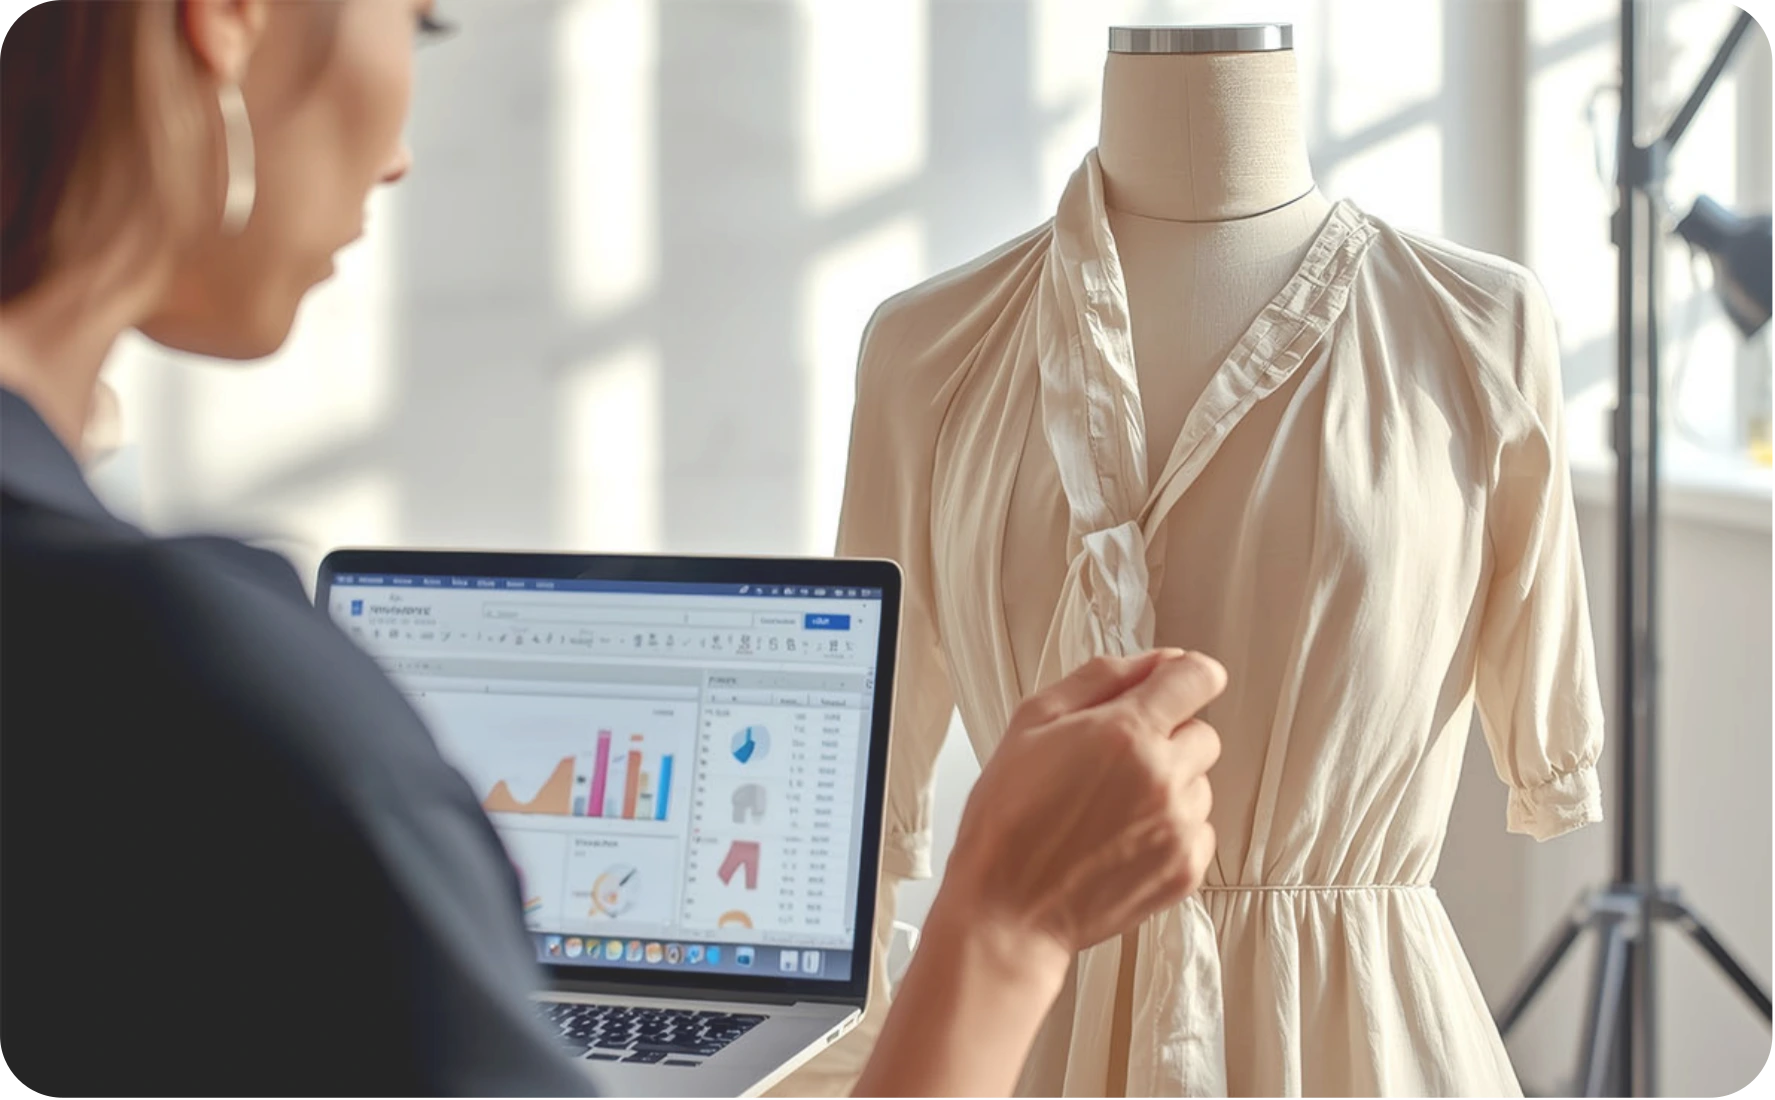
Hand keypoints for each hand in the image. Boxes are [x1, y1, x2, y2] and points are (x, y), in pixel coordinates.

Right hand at [851, 650, 1225, 1098]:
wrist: (1007, 912)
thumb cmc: (1007, 818)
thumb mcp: (1030, 724)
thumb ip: (1098, 680)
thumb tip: (1153, 661)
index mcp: (1126, 732)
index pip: (1198, 676)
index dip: (1183, 676)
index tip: (1167, 688)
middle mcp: (1164, 776)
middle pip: (1203, 733)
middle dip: (1167, 739)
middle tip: (1113, 764)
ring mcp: (1180, 826)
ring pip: (1201, 784)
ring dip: (1169, 787)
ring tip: (1110, 811)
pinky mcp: (1187, 869)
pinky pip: (1199, 831)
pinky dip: (1170, 832)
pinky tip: (1121, 842)